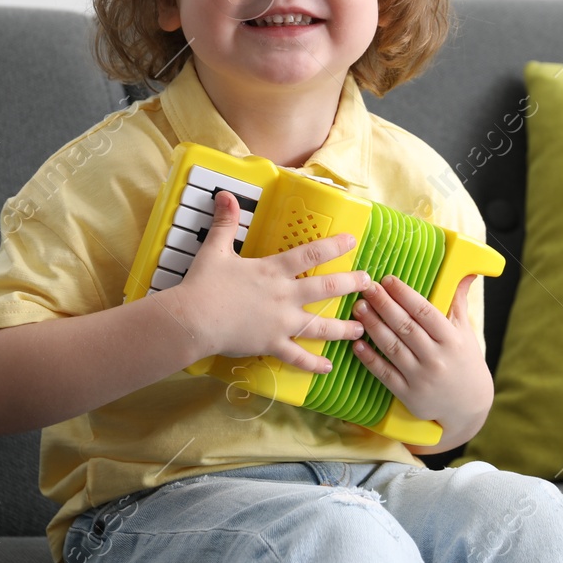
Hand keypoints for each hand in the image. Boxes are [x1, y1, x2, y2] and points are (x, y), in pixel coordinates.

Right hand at [157, 190, 370, 373]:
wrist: (193, 319)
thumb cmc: (204, 284)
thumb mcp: (215, 249)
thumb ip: (225, 222)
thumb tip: (224, 194)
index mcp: (273, 271)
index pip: (310, 254)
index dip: (333, 246)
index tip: (352, 241)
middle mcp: (284, 296)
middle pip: (325, 289)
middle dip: (350, 285)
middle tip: (369, 283)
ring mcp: (281, 324)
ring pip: (319, 327)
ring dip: (342, 328)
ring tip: (360, 329)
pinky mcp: (272, 345)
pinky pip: (297, 357)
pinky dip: (313, 364)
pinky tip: (327, 368)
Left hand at [349, 273, 492, 447]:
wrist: (469, 406)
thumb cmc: (465, 362)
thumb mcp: (465, 332)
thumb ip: (458, 301)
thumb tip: (466, 272)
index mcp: (451, 339)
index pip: (425, 311)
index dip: (404, 294)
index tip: (388, 279)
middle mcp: (436, 358)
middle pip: (405, 326)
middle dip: (383, 305)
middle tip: (366, 288)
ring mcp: (421, 378)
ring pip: (392, 347)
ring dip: (373, 326)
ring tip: (358, 308)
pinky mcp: (408, 394)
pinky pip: (385, 374)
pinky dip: (369, 359)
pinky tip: (356, 344)